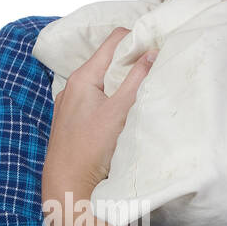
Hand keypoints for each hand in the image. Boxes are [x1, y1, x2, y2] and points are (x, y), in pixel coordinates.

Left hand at [41, 26, 156, 225]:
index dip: (137, 39)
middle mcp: (73, 86)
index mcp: (82, 77)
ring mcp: (72, 104)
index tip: (159, 46)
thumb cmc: (90, 149)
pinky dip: (113, 97)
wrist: (67, 187)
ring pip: (103, 80)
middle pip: (108, 60)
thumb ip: (136, 80)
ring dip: (123, 81)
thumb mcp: (118, 111)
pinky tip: (126, 109)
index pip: (114, 40)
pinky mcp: (75, 121)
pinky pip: (97, 98)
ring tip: (145, 87)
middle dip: (133, 60)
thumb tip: (152, 52)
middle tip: (157, 66)